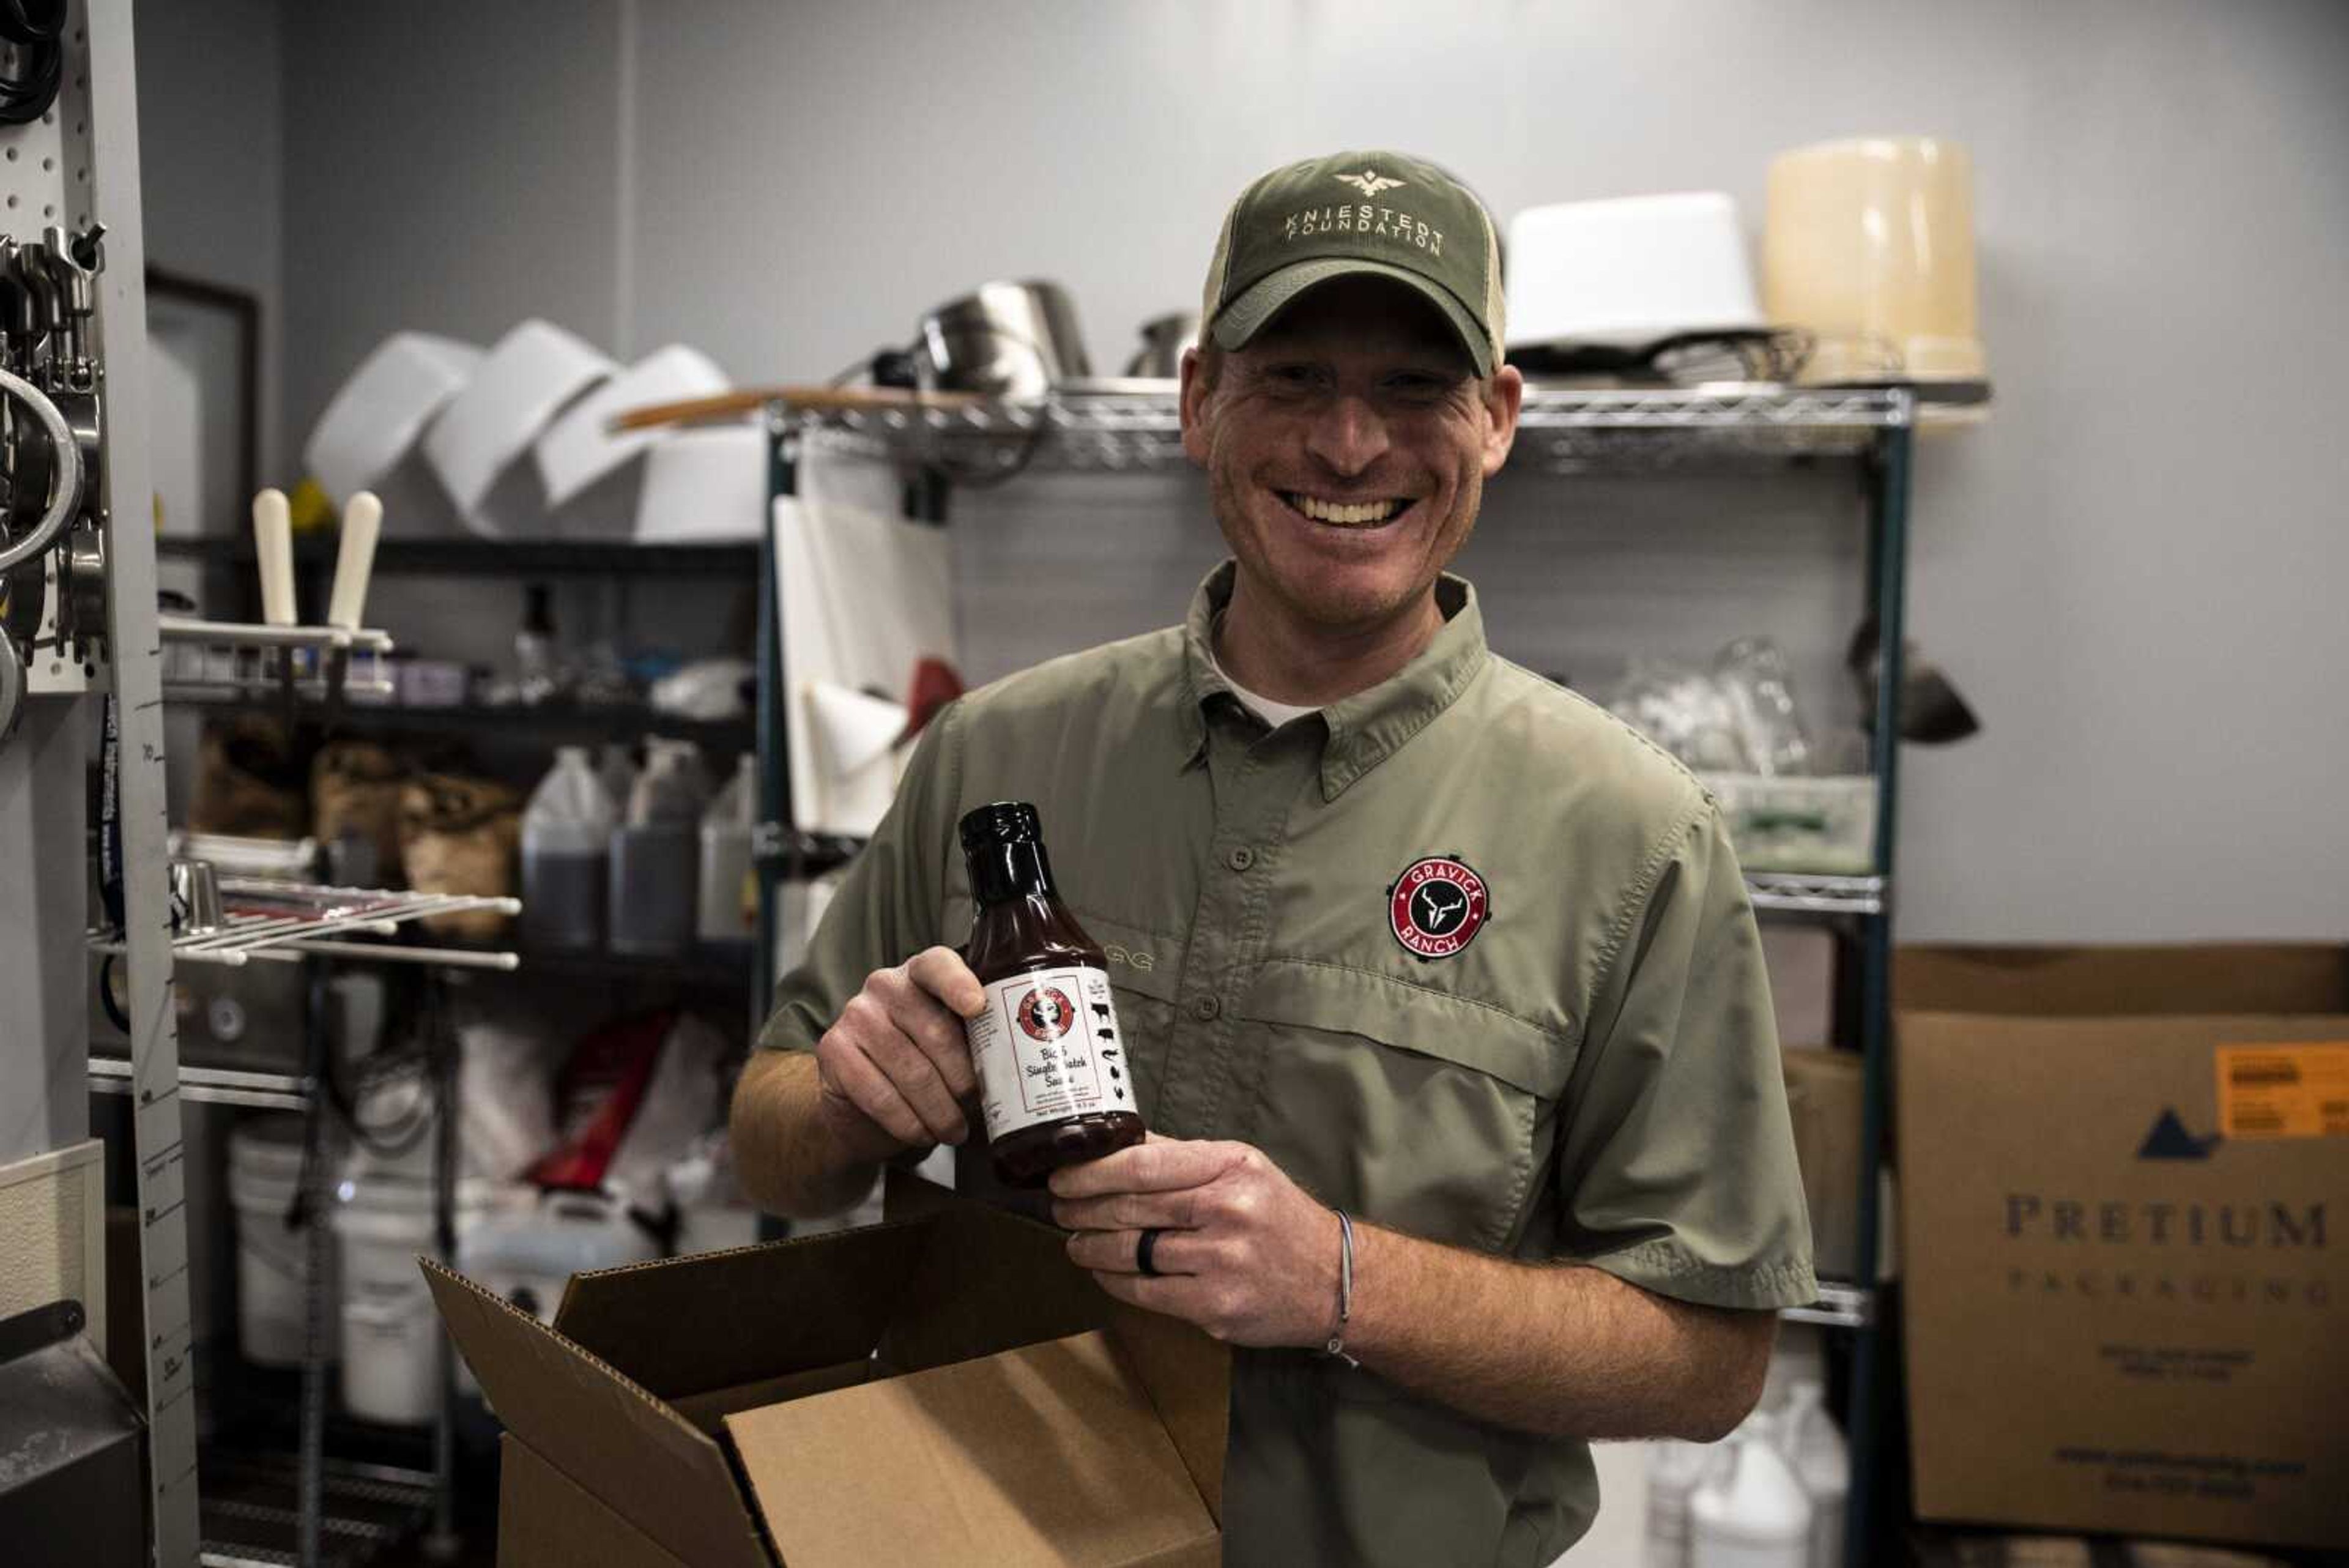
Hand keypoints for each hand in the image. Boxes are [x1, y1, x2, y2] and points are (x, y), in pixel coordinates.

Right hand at [813, 946, 985, 1159]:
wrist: (857, 1094)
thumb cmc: (919, 1063)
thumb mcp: (949, 1044)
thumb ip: (973, 1040)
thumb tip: (1015, 1069)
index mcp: (921, 974)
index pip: (938, 965)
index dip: (959, 984)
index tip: (977, 1007)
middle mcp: (885, 985)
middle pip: (935, 1033)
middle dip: (962, 1080)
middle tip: (974, 1108)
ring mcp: (856, 1015)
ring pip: (911, 1071)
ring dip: (939, 1111)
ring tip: (954, 1132)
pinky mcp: (833, 1049)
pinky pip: (878, 1094)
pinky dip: (906, 1122)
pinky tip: (920, 1135)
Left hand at [1050, 1135, 1340, 1347]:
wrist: (1335, 1280)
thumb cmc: (1279, 1217)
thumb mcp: (1243, 1168)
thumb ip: (1182, 1156)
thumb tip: (1118, 1142)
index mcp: (1231, 1168)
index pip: (1144, 1164)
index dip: (1092, 1171)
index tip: (1062, 1176)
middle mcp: (1227, 1212)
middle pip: (1130, 1208)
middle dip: (1081, 1208)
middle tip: (1059, 1208)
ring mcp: (1221, 1263)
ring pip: (1131, 1252)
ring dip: (1090, 1247)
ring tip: (1074, 1241)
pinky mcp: (1215, 1308)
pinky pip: (1144, 1292)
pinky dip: (1114, 1280)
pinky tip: (1103, 1271)